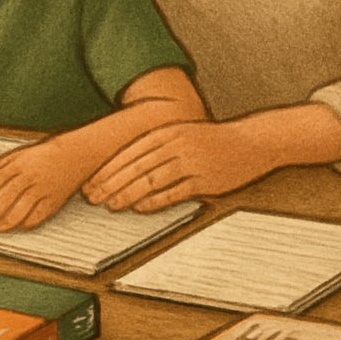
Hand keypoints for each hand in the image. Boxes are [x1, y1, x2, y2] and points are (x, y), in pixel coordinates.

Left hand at [0, 141, 86, 231]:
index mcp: (18, 162)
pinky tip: (8, 227)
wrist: (76, 155)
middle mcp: (30, 176)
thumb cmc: (39, 157)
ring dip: (0, 222)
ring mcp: (43, 191)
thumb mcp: (9, 158)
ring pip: (19, 211)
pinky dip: (19, 225)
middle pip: (4, 197)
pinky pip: (34, 219)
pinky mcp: (53, 204)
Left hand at [81, 120, 271, 212]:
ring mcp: (191, 162)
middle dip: (110, 183)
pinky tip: (139, 209)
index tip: (89, 182)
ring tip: (110, 205)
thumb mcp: (182, 133)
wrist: (251, 142)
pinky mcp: (205, 180)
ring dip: (127, 194)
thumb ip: (156, 145)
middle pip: (135, 166)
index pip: (128, 151)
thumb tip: (124, 166)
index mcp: (167, 131)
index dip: (106, 168)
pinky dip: (154, 202)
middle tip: (92, 198)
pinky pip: (173, 193)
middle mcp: (176, 144)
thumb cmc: (212, 140)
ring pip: (151, 180)